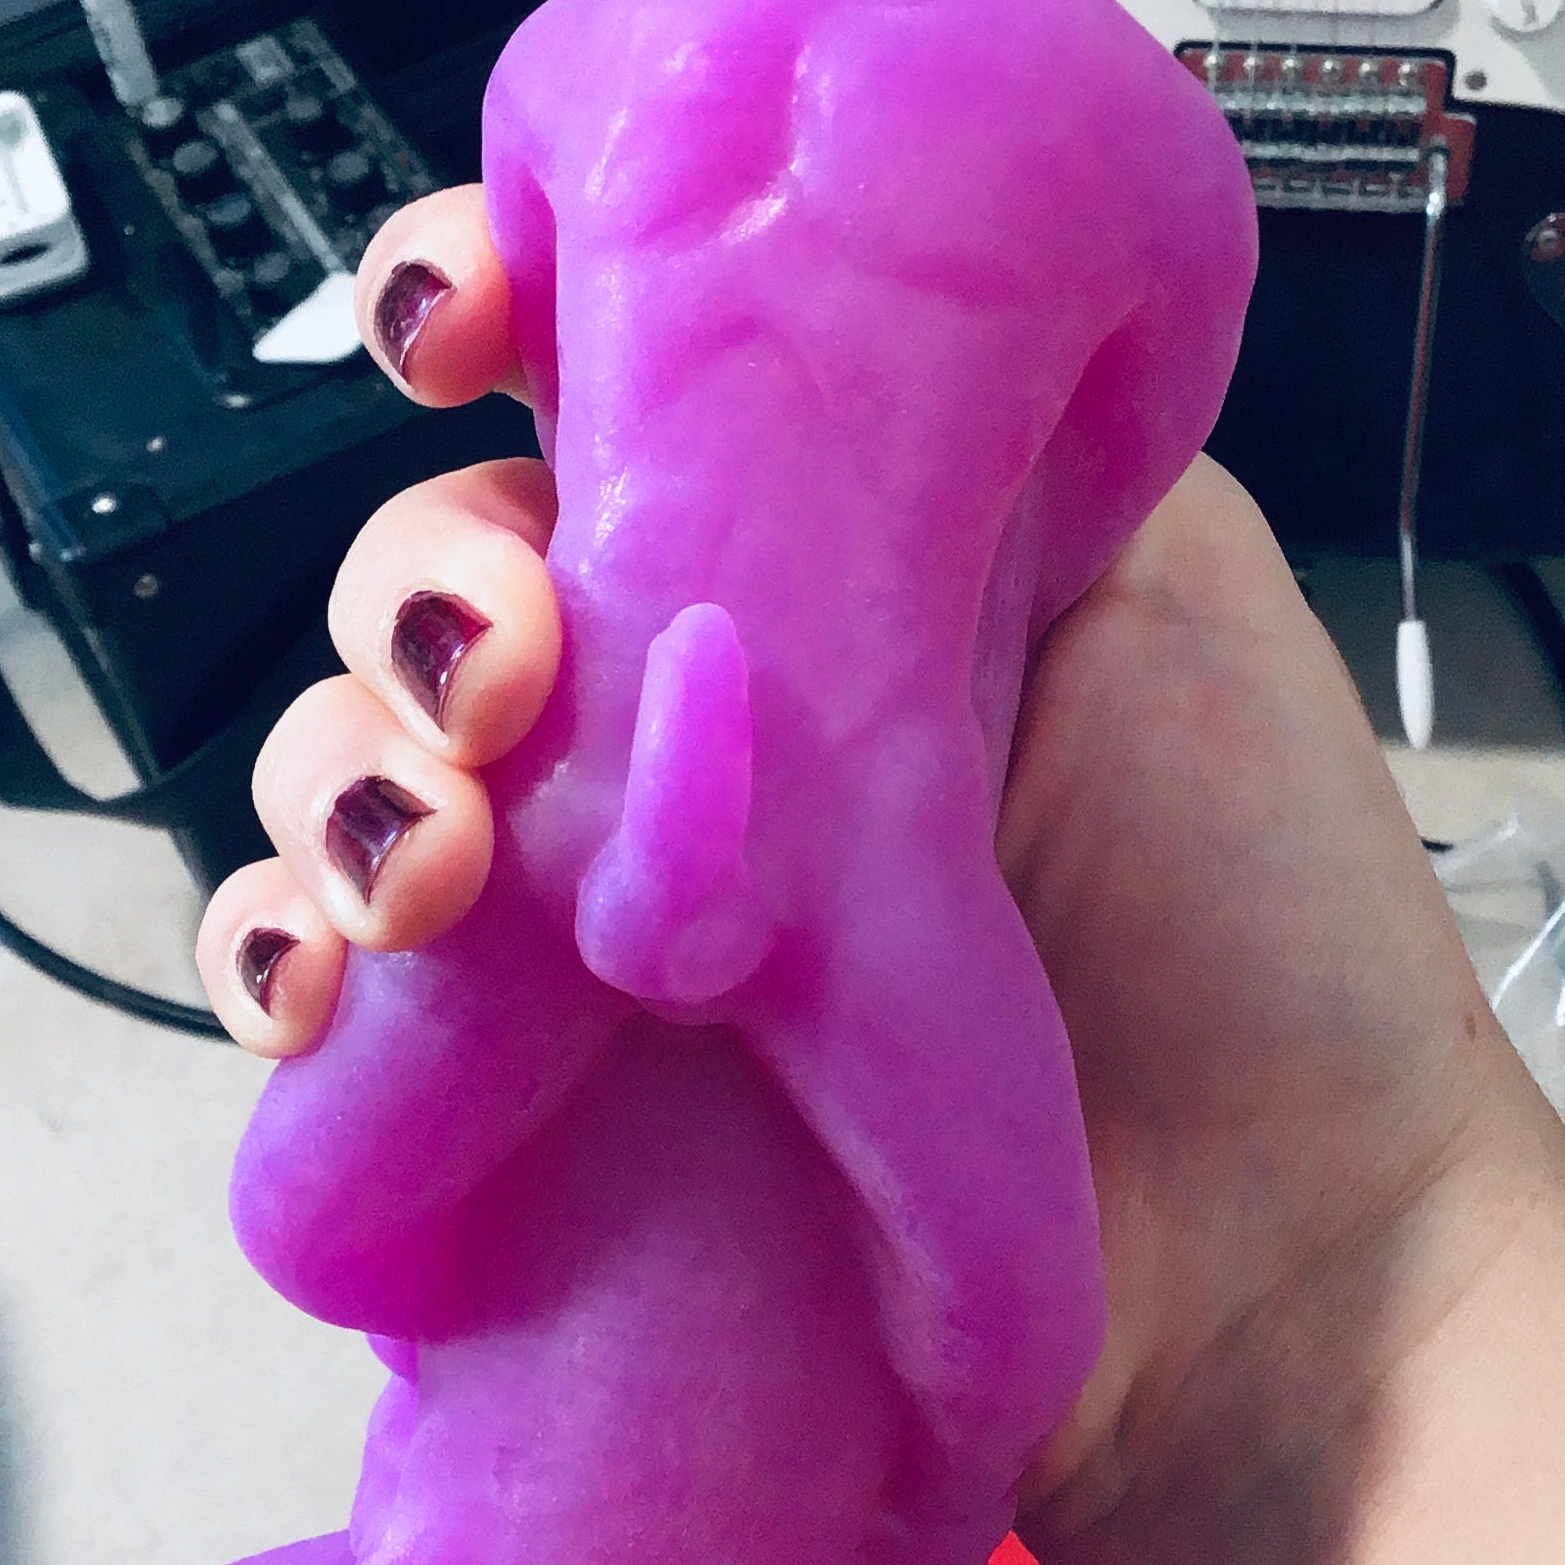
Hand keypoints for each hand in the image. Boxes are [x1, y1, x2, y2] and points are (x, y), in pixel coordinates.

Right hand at [200, 189, 1561, 1564]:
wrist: (1283, 1261)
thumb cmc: (1261, 924)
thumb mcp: (1162, 580)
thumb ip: (957, 424)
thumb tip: (750, 303)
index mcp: (806, 578)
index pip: (571, 414)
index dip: (470, 324)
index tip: (458, 319)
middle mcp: (676, 736)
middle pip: (434, 596)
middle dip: (416, 595)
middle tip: (504, 668)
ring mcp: (598, 924)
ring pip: (357, 783)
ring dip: (338, 780)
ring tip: (435, 854)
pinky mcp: (542, 1108)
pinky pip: (338, 1016)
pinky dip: (281, 968)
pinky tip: (323, 978)